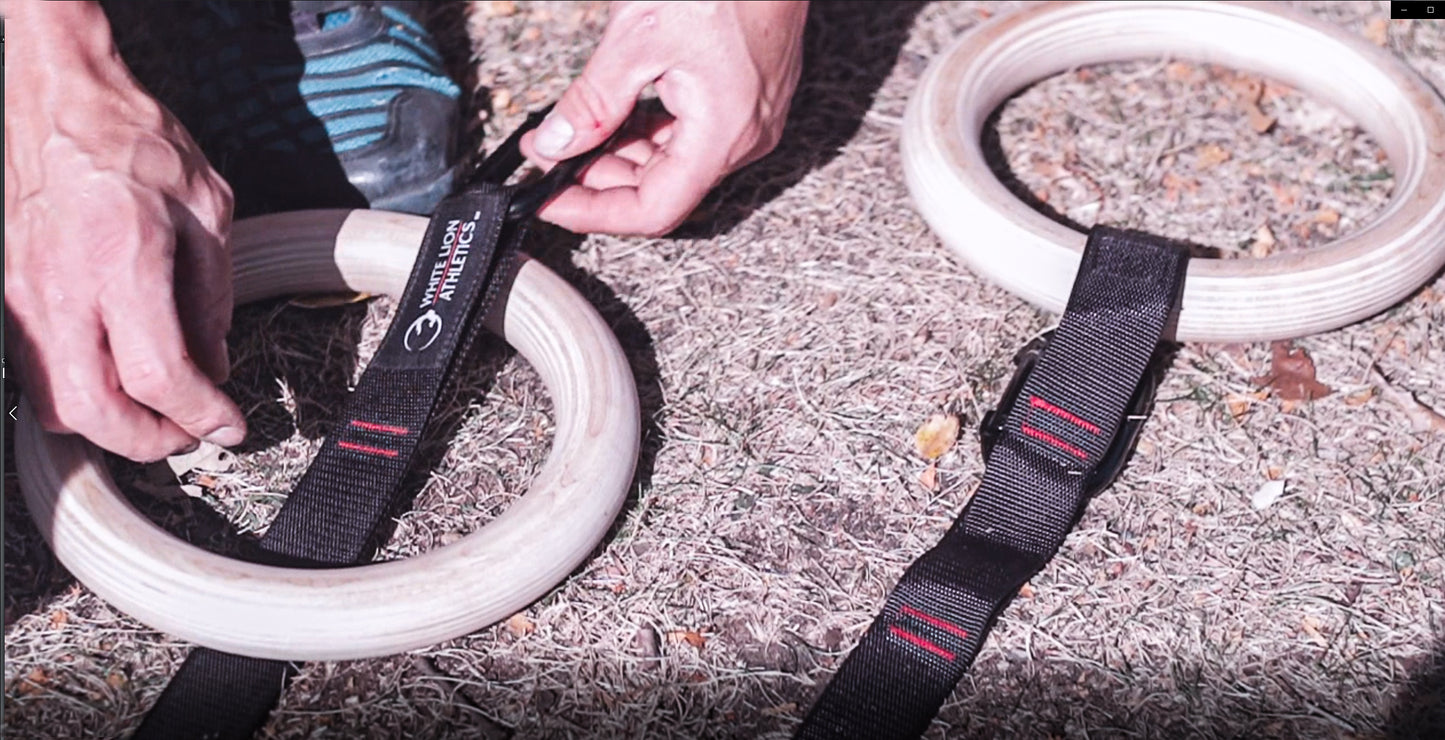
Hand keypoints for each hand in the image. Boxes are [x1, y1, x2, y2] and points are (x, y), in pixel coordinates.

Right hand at [4, 1, 244, 460]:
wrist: (54, 96)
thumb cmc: (129, 139)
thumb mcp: (205, 208)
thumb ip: (213, 295)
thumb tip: (214, 365)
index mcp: (121, 258)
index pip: (158, 374)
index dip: (200, 415)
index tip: (229, 425)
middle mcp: (60, 286)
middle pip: (91, 410)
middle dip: (148, 441)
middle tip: (190, 431)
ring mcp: (22, 294)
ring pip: (54, 402)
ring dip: (109, 426)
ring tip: (158, 412)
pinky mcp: (6, 294)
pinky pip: (36, 371)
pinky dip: (79, 396)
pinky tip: (117, 381)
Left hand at [520, 1, 806, 235]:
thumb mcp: (638, 38)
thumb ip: (593, 101)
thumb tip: (557, 143)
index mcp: (723, 134)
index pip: (654, 209)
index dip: (595, 213)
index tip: (552, 201)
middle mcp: (745, 138)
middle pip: (663, 190)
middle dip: (599, 180)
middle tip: (549, 158)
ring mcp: (752, 120)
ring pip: (676, 164)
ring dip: (622, 155)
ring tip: (575, 133)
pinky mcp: (748, 100)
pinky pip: (693, 137)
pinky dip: (650, 133)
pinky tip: (618, 115)